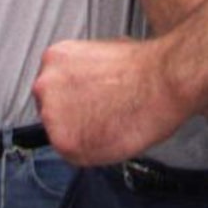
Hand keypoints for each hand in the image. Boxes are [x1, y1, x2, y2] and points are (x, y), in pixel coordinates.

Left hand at [34, 34, 186, 166]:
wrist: (161, 82)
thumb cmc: (145, 67)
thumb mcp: (104, 53)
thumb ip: (85, 73)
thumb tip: (89, 88)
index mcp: (54, 58)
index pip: (52, 88)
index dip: (73, 100)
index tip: (88, 105)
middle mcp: (45, 84)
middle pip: (51, 110)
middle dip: (73, 116)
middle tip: (101, 116)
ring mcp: (51, 114)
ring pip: (60, 134)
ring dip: (81, 135)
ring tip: (111, 125)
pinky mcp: (64, 142)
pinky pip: (74, 154)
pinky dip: (91, 152)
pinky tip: (111, 136)